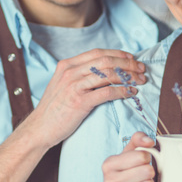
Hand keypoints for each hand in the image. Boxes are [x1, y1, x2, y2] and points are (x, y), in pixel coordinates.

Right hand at [25, 49, 146, 149]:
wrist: (39, 128)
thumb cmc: (54, 110)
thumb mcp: (62, 85)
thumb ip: (78, 75)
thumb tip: (101, 71)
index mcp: (66, 65)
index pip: (98, 53)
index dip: (118, 54)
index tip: (132, 59)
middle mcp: (70, 72)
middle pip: (106, 61)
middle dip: (128, 64)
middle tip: (142, 69)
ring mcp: (74, 86)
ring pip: (108, 74)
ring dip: (129, 76)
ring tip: (141, 81)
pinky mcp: (79, 101)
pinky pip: (107, 92)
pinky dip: (122, 91)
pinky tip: (131, 93)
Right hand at [100, 132, 155, 181]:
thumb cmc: (125, 175)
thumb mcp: (128, 155)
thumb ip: (138, 141)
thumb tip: (149, 141)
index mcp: (109, 164)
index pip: (141, 155)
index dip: (148, 158)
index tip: (143, 162)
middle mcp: (108, 181)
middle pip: (146, 171)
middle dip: (150, 173)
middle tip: (144, 176)